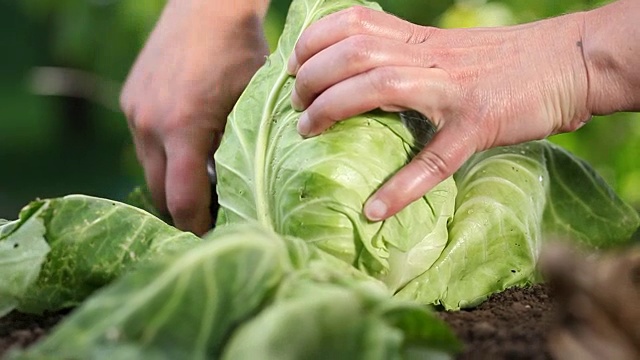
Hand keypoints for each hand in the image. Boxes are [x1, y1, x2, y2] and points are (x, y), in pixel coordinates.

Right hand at [120, 0, 267, 233]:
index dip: (198, 227)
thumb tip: (249, 195)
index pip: (182, 202)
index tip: (215, 234)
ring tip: (202, 184)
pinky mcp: (129, 101)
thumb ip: (244, 152)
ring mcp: (134, 112)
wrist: (206, 7)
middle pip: (159, 193)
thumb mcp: (252, 105)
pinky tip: (188, 150)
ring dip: (172, 183)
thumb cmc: (240, 53)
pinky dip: (163, 157)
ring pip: (149, 169)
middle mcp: (149, 125)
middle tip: (212, 217)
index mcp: (183, 129)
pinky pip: (144, 144)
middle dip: (183, 211)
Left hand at [288, 6, 590, 220]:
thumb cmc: (500, 61)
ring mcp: (453, 89)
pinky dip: (403, 186)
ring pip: (380, 86)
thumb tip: (354, 77)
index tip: (294, 67)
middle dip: (311, 78)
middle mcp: (429, 56)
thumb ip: (402, 55)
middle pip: (353, 52)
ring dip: (333, 109)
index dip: (312, 42)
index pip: (351, 22)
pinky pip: (436, 158)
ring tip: (309, 132)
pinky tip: (376, 209)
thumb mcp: (443, 47)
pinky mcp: (479, 123)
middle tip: (297, 107)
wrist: (566, 61)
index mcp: (418, 37)